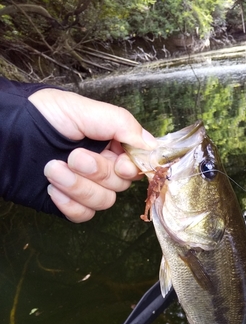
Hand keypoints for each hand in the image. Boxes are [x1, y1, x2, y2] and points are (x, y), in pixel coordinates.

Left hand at [28, 88, 156, 221]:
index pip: (137, 163)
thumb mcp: (83, 109)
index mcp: (110, 142)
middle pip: (121, 184)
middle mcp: (102, 166)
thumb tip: (153, 146)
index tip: (122, 163)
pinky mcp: (69, 203)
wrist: (4, 136)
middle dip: (98, 172)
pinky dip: (69, 204)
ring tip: (53, 168)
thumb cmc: (41, 116)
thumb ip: (121, 124)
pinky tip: (52, 188)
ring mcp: (86, 186)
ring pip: (104, 201)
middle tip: (73, 157)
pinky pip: (84, 214)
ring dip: (79, 186)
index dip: (133, 167)